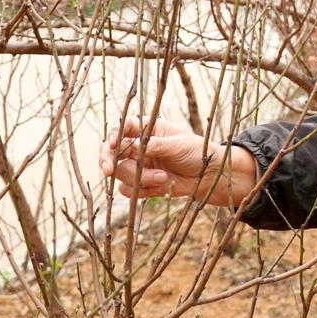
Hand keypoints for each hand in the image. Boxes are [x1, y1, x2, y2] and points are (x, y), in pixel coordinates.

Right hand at [100, 116, 257, 205]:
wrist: (208, 176)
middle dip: (108, 160)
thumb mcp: (178, 145)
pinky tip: (163, 184)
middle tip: (108, 170)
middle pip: (112, 152)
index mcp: (148, 129)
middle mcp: (139, 146)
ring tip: (163, 177)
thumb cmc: (197, 152)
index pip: (123, 128)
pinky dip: (144, 189)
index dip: (114, 135)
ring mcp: (138, 165)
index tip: (113, 143)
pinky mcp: (142, 183)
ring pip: (120, 173)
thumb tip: (132, 146)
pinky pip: (129, 189)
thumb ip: (155, 146)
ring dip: (140, 178)